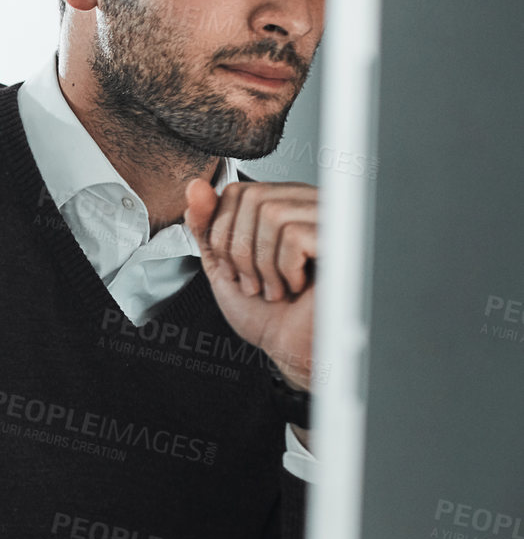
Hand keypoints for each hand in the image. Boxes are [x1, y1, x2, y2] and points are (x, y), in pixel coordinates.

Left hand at [184, 178, 316, 390]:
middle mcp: (308, 205)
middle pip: (251, 197)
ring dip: (260, 263)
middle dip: (237, 249)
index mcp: (282, 207)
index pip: (237, 191)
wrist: (294, 351)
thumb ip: (207, 227)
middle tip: (251, 282)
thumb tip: (194, 187)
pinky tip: (296, 286)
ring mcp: (329, 220)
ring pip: (271, 214)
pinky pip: (295, 235)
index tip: (232, 268)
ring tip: (273, 288)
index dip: (222, 232)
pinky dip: (283, 268)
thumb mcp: (223, 265)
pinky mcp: (343, 241)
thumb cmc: (268, 314)